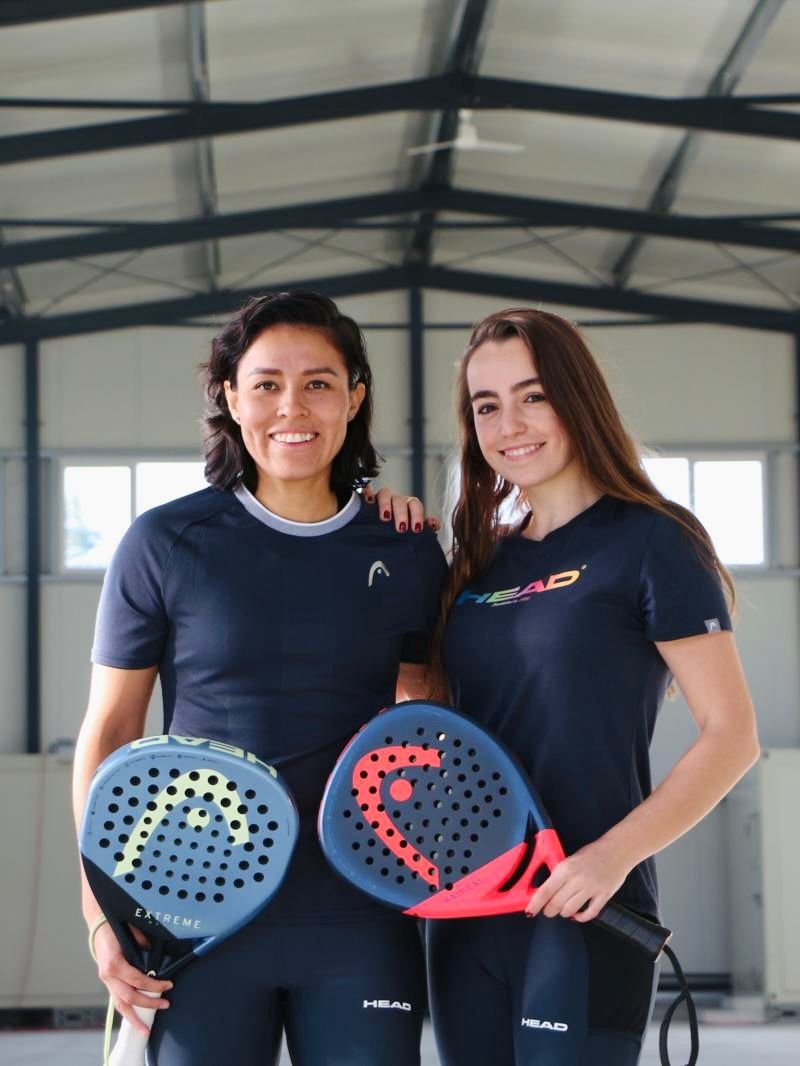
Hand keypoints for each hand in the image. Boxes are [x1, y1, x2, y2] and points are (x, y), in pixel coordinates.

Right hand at [93, 921, 171, 1035]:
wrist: (99, 925)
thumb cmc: (116, 927)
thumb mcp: (132, 932)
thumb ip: (143, 945)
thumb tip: (157, 958)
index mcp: (114, 964)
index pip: (137, 980)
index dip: (154, 985)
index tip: (168, 984)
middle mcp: (108, 975)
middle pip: (129, 998)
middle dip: (148, 1004)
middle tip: (165, 1005)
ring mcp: (106, 980)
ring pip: (119, 1005)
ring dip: (133, 1018)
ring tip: (145, 1030)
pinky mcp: (107, 981)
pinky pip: (117, 999)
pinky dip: (126, 1010)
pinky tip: (134, 1018)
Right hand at [362, 485, 439, 533]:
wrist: (380, 534)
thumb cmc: (400, 530)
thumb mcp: (412, 530)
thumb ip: (425, 527)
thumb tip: (434, 525)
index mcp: (409, 506)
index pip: (415, 506)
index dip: (417, 516)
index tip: (416, 529)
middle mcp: (396, 500)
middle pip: (400, 501)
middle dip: (401, 514)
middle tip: (401, 528)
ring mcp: (382, 499)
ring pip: (385, 495)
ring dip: (385, 505)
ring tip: (385, 518)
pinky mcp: (368, 500)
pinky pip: (367, 493)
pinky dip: (367, 495)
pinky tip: (367, 502)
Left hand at [524, 838, 630, 923]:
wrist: (616, 851)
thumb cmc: (591, 854)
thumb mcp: (570, 860)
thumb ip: (560, 875)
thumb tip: (546, 891)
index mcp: (565, 869)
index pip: (545, 891)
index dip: (535, 904)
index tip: (530, 911)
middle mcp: (576, 880)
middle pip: (556, 904)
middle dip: (549, 911)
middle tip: (548, 911)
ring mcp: (591, 889)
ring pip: (570, 910)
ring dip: (564, 913)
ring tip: (564, 910)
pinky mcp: (604, 896)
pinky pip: (590, 914)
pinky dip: (581, 918)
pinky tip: (577, 915)